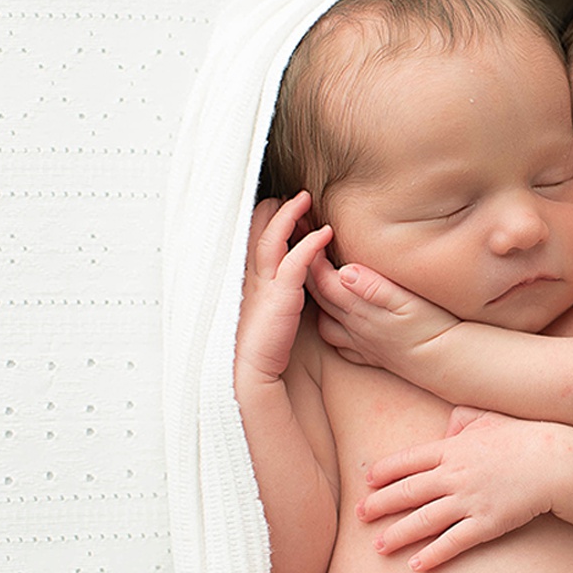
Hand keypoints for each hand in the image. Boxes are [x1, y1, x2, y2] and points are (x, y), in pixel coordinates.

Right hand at [235, 192, 334, 386]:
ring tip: (306, 199)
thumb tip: (295, 285)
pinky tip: (324, 234)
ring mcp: (261, 287)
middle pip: (257, 232)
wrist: (252, 377)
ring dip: (289, 216)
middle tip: (293, 195)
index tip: (281, 206)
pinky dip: (310, 245)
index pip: (253, 241)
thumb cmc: (266, 351)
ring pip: (271, 239)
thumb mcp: (272, 315)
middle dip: (272, 210)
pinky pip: (294, 262)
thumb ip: (280, 296)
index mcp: (248, 283)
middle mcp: (251, 279)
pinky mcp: (277, 298)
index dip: (265, 221)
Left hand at [308, 257, 459, 373]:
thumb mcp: (407, 302)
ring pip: (325, 324)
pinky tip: (341, 323)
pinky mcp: (372, 356)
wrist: (447, 362)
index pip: (326, 281)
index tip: (317, 240)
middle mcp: (355, 327)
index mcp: (361, 310)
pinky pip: (342, 347)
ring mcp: (361, 344)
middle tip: (310, 254)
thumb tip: (345, 271)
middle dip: (310, 275)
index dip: (316, 259)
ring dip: (319, 305)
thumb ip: (374, 286)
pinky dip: (335, 332)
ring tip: (323, 286)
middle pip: (320, 299)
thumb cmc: (432, 326)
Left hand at [356, 407, 564, 570]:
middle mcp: (455, 475)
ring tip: (379, 546)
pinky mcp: (487, 523)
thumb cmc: (526, 436)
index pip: (410, 460)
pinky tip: (416, 566)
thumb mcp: (491, 417)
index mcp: (454, 449)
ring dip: (399, 534)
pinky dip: (433, 555)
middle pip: (408, 491)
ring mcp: (470, 500)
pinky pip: (454, 542)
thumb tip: (447, 425)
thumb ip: (464, 418)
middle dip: (380, 504)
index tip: (367, 481)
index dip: (385, 471)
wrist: (556, 461)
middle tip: (359, 515)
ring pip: (425, 520)